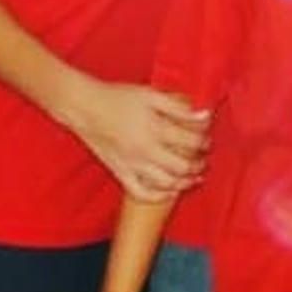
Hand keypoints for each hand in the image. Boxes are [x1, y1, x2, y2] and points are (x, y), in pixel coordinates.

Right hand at [60, 78, 209, 202]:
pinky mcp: (120, 172)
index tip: (206, 139)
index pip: (191, 142)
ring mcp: (132, 165)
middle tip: (203, 159)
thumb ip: (179, 107)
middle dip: (198, 164)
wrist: (85, 106)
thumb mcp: (151, 95)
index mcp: (155, 128)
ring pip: (166, 184)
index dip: (204, 142)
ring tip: (193, 176)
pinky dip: (158, 196)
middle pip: (182, 167)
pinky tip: (168, 191)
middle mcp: (145, 150)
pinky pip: (141, 193)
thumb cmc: (117, 97)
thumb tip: (204, 115)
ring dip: (184, 183)